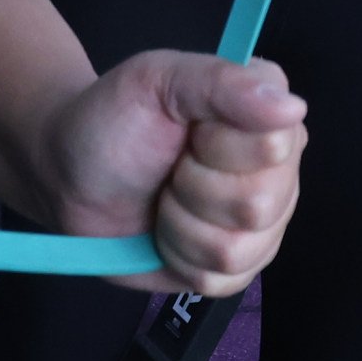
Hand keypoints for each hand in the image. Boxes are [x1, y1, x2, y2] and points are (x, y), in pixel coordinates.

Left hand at [38, 52, 307, 296]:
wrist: (69, 176)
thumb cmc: (112, 121)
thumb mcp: (156, 79)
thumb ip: (220, 81)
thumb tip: (292, 106)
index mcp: (268, 114)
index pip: (274, 145)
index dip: (217, 146)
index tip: (188, 131)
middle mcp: (279, 169)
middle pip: (258, 205)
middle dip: (193, 189)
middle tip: (170, 167)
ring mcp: (264, 222)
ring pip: (238, 249)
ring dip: (181, 225)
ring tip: (164, 196)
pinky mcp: (240, 266)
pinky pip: (223, 281)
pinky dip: (179, 258)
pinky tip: (166, 230)